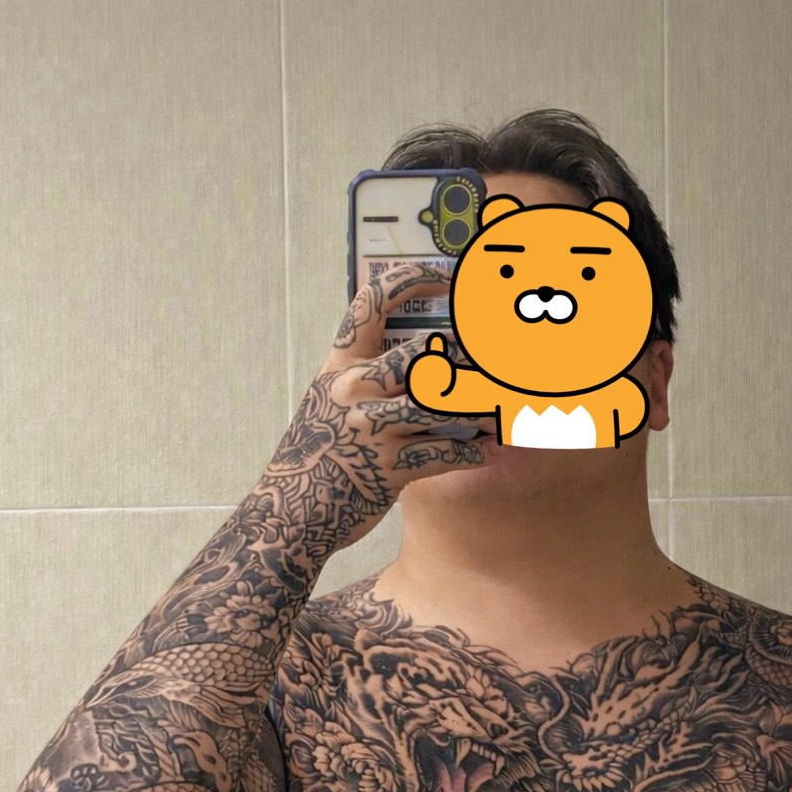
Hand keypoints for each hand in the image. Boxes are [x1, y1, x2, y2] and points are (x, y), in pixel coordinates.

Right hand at [262, 264, 492, 557]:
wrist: (290, 512)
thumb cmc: (318, 452)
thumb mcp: (329, 400)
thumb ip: (367, 375)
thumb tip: (427, 356)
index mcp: (340, 364)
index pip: (372, 301)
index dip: (412, 279)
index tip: (445, 279)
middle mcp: (354, 388)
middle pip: (426, 353)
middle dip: (468, 358)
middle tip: (495, 361)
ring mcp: (372, 426)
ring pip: (445, 401)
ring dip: (481, 406)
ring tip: (501, 409)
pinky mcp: (389, 466)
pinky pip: (446, 450)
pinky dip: (473, 451)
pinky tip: (486, 450)